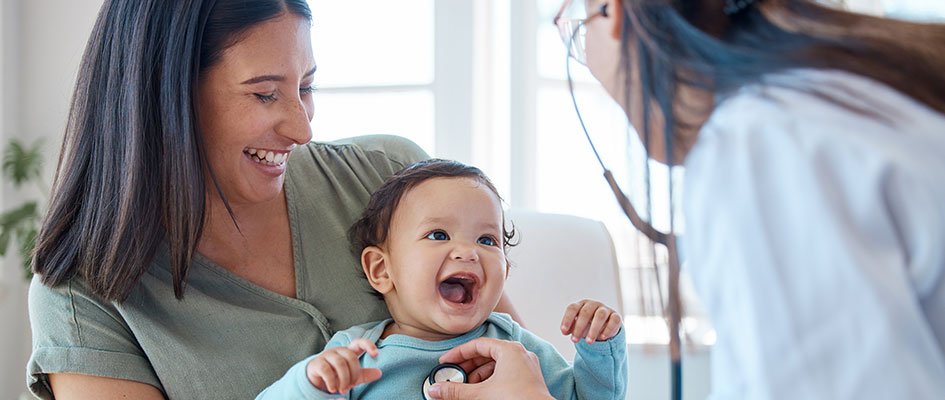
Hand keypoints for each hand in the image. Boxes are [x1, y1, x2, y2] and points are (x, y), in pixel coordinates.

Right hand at [305, 339, 381, 393]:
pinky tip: (333, 389)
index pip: (359, 343)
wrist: (316, 382)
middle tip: (350, 386)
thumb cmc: (336, 376)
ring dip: (344, 379)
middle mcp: (337, 351)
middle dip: (353, 373)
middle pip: (351, 357)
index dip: (368, 345)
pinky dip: (332, 382)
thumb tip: (379, 373)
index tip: (376, 354)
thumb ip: (364, 374)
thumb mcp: (352, 376)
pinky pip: (326, 370)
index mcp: (348, 351)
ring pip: (340, 363)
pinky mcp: (316, 363)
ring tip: (342, 390)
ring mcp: (326, 355)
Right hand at [427, 338, 552, 399]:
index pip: (478, 345)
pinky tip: (480, 392)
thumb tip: (435, 390)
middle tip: (453, 376)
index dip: (458, 354)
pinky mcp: (529, 380)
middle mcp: (520, 354)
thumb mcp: (480, 394)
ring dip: (478, 376)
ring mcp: (526, 367)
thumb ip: (456, 391)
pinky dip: (490, 381)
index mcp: (509, 350)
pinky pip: (505, 374)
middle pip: (487, 354)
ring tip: (465, 388)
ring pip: (496, 366)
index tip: (445, 362)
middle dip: (468, 367)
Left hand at [560, 299, 621, 343]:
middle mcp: (593, 305)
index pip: (573, 308)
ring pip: (600, 315)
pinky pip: (614, 320)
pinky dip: (608, 329)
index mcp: (581, 305)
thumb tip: (564, 331)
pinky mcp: (616, 316)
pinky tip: (602, 337)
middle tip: (574, 340)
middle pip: (585, 312)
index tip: (563, 331)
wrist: (606, 326)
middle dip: (579, 327)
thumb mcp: (578, 326)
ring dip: (593, 329)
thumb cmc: (588, 324)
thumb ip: (571, 328)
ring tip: (588, 342)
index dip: (567, 319)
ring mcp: (605, 309)